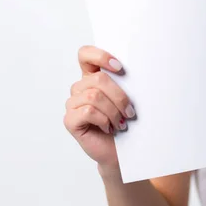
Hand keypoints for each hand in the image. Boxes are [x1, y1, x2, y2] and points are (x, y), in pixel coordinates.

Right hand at [63, 46, 135, 173]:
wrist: (120, 151)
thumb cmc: (125, 123)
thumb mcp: (127, 99)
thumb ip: (124, 83)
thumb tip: (135, 70)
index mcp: (91, 77)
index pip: (85, 54)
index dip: (100, 56)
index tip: (120, 67)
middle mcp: (79, 89)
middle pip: (98, 79)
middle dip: (119, 96)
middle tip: (130, 111)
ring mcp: (72, 104)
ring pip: (94, 96)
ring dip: (113, 111)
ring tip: (121, 122)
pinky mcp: (70, 120)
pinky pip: (87, 111)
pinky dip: (103, 120)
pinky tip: (108, 127)